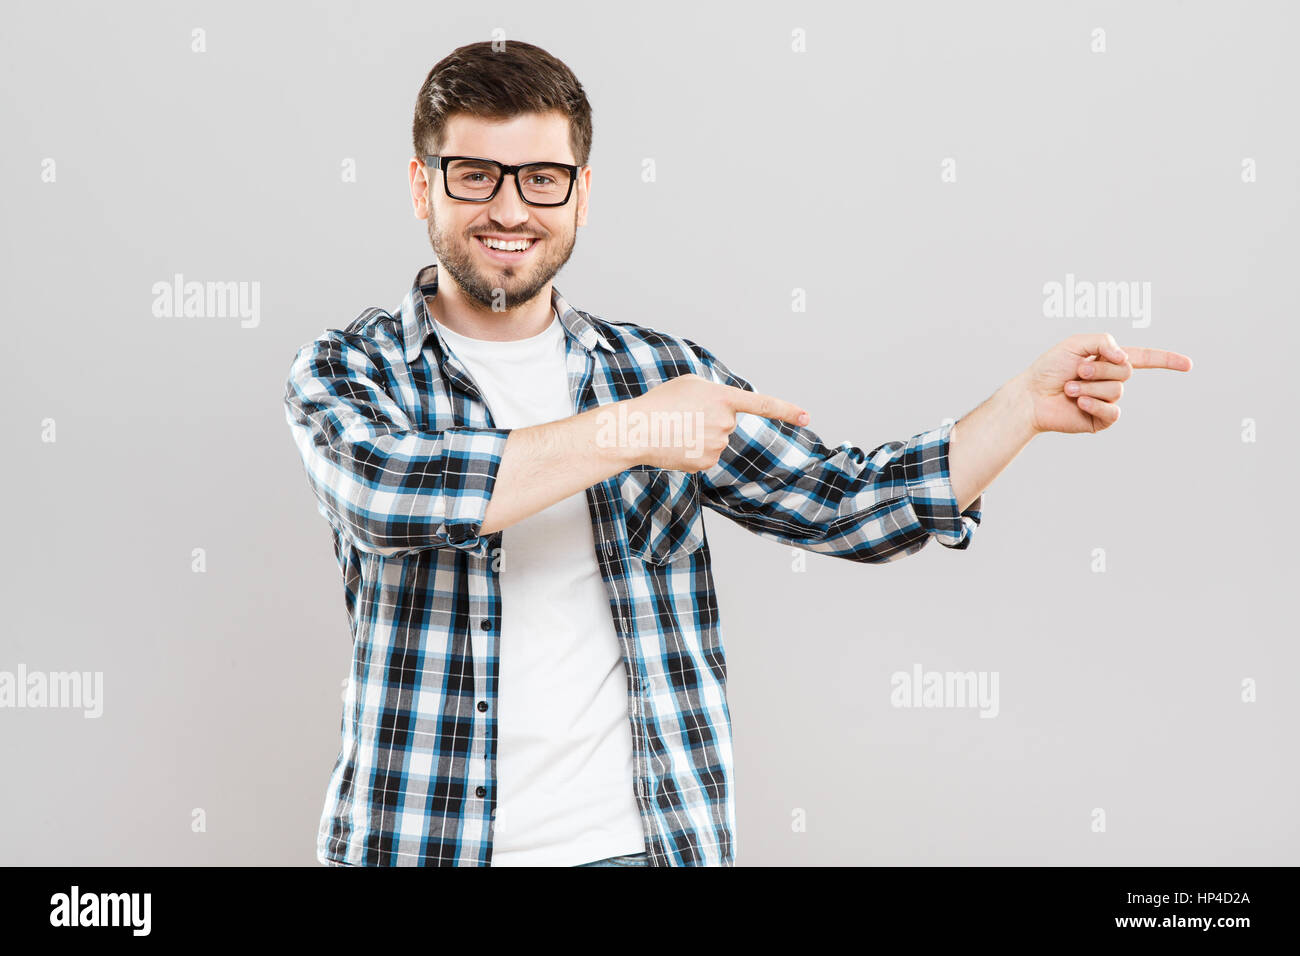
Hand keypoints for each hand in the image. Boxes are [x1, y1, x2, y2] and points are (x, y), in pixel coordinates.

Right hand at [617, 373, 808, 470]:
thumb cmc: (660, 402)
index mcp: (723, 398)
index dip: (786, 410)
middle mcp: (726, 423)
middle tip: (683, 415)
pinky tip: (676, 445)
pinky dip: (693, 451)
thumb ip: (715, 392)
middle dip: (709, 419)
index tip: (806, 417)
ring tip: (676, 429)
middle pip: (727, 422)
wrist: (636, 430)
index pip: (762, 405)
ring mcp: (718, 446)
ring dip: (700, 435)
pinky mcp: (707, 463)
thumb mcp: (690, 384)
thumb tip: (725, 412)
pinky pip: (707, 455)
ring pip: (717, 440)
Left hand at [1017, 333, 1192, 434]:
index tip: (1188, 365)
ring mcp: (1107, 401)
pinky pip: (1113, 412)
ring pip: (1117, 390)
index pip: (1145, 358)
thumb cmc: (1050, 369)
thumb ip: (1104, 342)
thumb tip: (1126, 359)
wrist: (1031, 395)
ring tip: (1069, 388)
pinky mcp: (1101, 420)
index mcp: (1109, 360)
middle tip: (1076, 372)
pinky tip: (1078, 402)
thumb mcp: (1076, 344)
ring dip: (1090, 386)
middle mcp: (1112, 380)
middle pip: (1127, 370)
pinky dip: (1094, 404)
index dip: (1167, 361)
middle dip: (1100, 368)